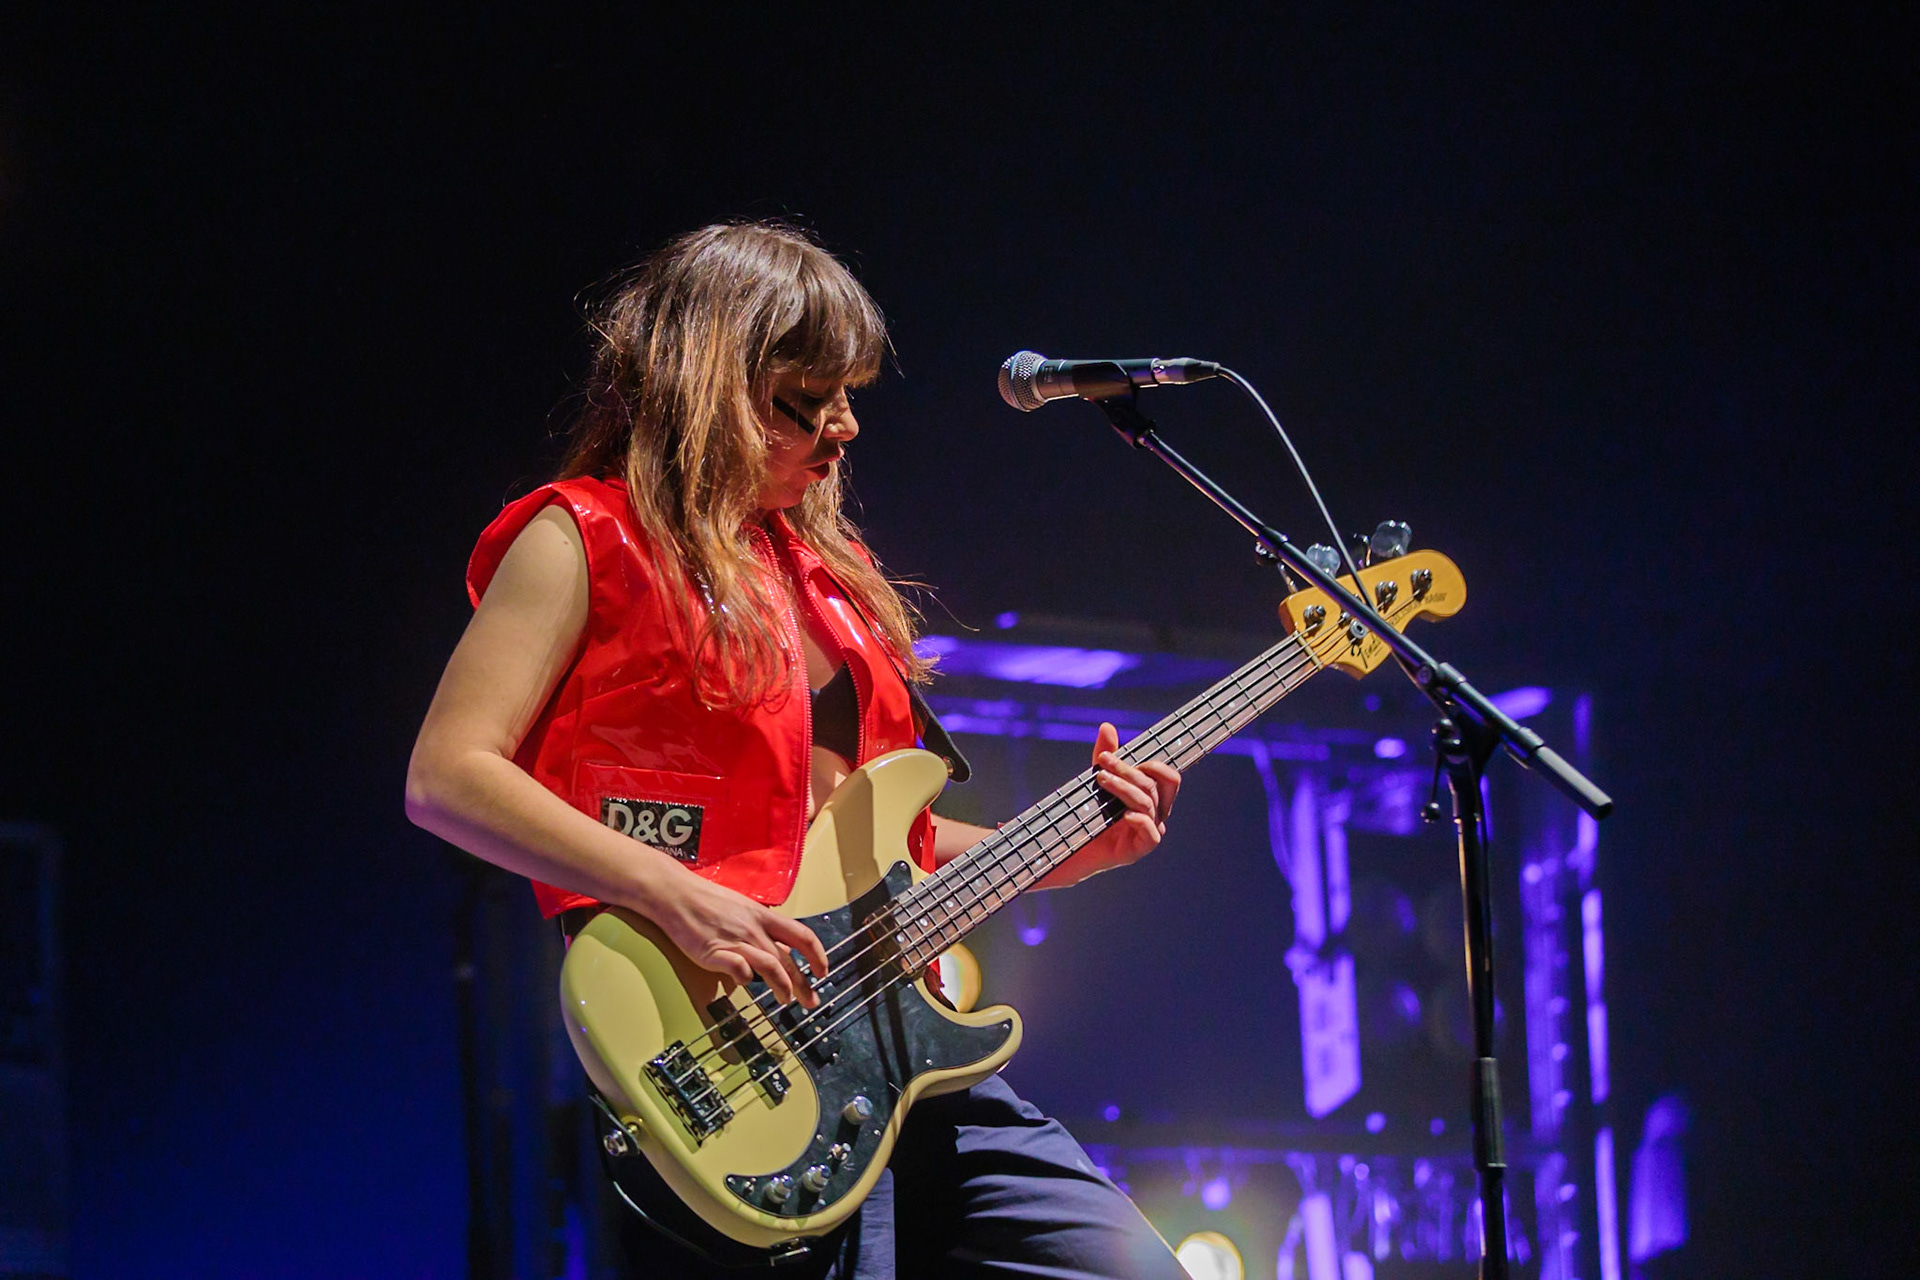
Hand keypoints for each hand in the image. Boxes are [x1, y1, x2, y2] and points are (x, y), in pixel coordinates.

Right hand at [646, 867, 831, 1007]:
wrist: (675, 894)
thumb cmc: (706, 900)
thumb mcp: (742, 908)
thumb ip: (760, 929)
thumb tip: (778, 951)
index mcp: (763, 916)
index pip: (801, 935)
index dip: (817, 955)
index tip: (823, 971)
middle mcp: (753, 928)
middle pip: (787, 959)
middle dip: (803, 983)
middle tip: (811, 1000)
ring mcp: (735, 940)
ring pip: (770, 966)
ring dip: (782, 986)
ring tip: (785, 1000)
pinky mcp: (714, 951)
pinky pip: (739, 968)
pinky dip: (746, 979)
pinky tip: (745, 984)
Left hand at [1050, 722, 1180, 886]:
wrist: (1072, 846)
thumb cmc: (1090, 812)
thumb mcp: (1098, 779)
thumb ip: (1105, 755)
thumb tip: (1107, 726)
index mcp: (1153, 796)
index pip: (1169, 778)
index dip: (1154, 765)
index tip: (1120, 755)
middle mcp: (1155, 814)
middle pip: (1157, 786)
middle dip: (1130, 770)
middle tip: (1103, 762)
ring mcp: (1148, 832)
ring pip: (1148, 804)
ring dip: (1124, 788)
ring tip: (1101, 779)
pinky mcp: (1138, 849)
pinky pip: (1151, 835)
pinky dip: (1140, 821)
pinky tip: (1124, 815)